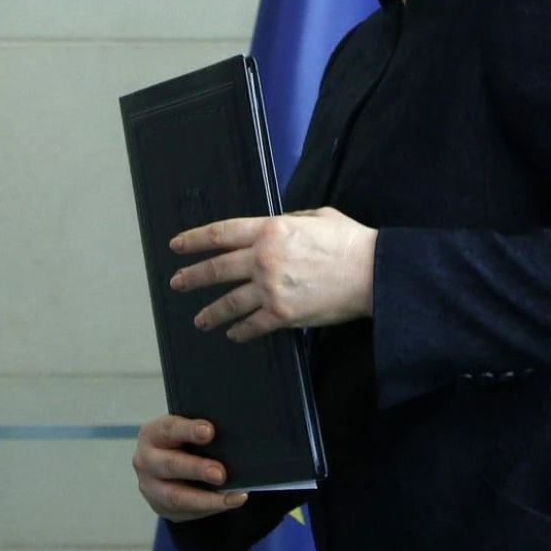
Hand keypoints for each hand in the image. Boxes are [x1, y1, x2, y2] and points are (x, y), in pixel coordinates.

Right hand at [133, 415, 248, 521]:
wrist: (165, 467)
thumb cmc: (181, 442)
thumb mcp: (183, 430)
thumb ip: (199, 432)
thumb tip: (230, 436)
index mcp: (152, 434)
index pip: (169, 430)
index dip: (188, 430)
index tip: (209, 431)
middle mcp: (145, 460)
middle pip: (170, 465)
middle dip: (197, 469)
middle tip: (220, 473)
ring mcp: (150, 487)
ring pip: (176, 497)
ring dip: (206, 499)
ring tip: (232, 497)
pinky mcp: (161, 507)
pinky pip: (185, 512)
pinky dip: (210, 508)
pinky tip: (230, 502)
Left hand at [169, 207, 376, 340]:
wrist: (373, 273)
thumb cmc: (349, 240)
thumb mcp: (315, 216)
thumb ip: (287, 221)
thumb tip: (273, 227)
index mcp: (269, 229)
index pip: (220, 234)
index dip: (194, 239)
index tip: (177, 246)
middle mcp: (263, 258)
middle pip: (216, 269)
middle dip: (192, 277)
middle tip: (176, 283)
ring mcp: (271, 288)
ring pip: (229, 302)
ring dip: (210, 312)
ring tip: (199, 319)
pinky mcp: (284, 314)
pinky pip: (253, 325)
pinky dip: (240, 331)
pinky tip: (232, 334)